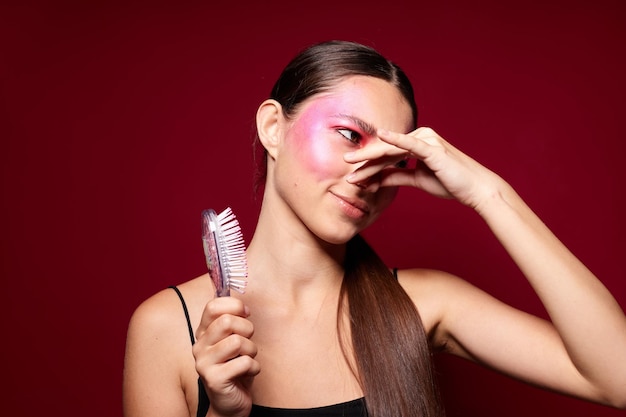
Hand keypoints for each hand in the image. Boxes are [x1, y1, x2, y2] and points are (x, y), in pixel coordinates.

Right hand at [193, 297, 259, 416]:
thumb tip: (242, 304)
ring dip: (252, 351)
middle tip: (248, 341)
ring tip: (248, 359)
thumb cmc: (235, 367)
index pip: (213, 306)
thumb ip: (233, 321)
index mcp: (203, 332)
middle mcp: (199, 346)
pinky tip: (247, 373)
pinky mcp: (214, 379)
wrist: (230, 402)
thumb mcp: (233, 340)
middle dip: (247, 329)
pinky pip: (245, 363)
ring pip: (238, 342)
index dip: (235, 306)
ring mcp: (204, 363)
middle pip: (227, 321)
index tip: (246, 314)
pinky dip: (254, 368)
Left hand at [344, 127, 502, 209]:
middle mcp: (421, 137)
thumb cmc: (450, 183)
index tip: (352, 172)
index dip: (368, 163)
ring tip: (352, 163)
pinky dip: (395, 139)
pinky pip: (410, 143)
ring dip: (372, 157)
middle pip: (387, 149)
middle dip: (364, 157)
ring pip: (393, 148)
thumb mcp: (418, 180)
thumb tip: (377, 179)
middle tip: (344, 161)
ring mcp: (427, 140)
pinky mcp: (433, 148)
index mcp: (417, 143)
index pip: (388, 153)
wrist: (475, 189)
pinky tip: (381, 136)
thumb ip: (398, 176)